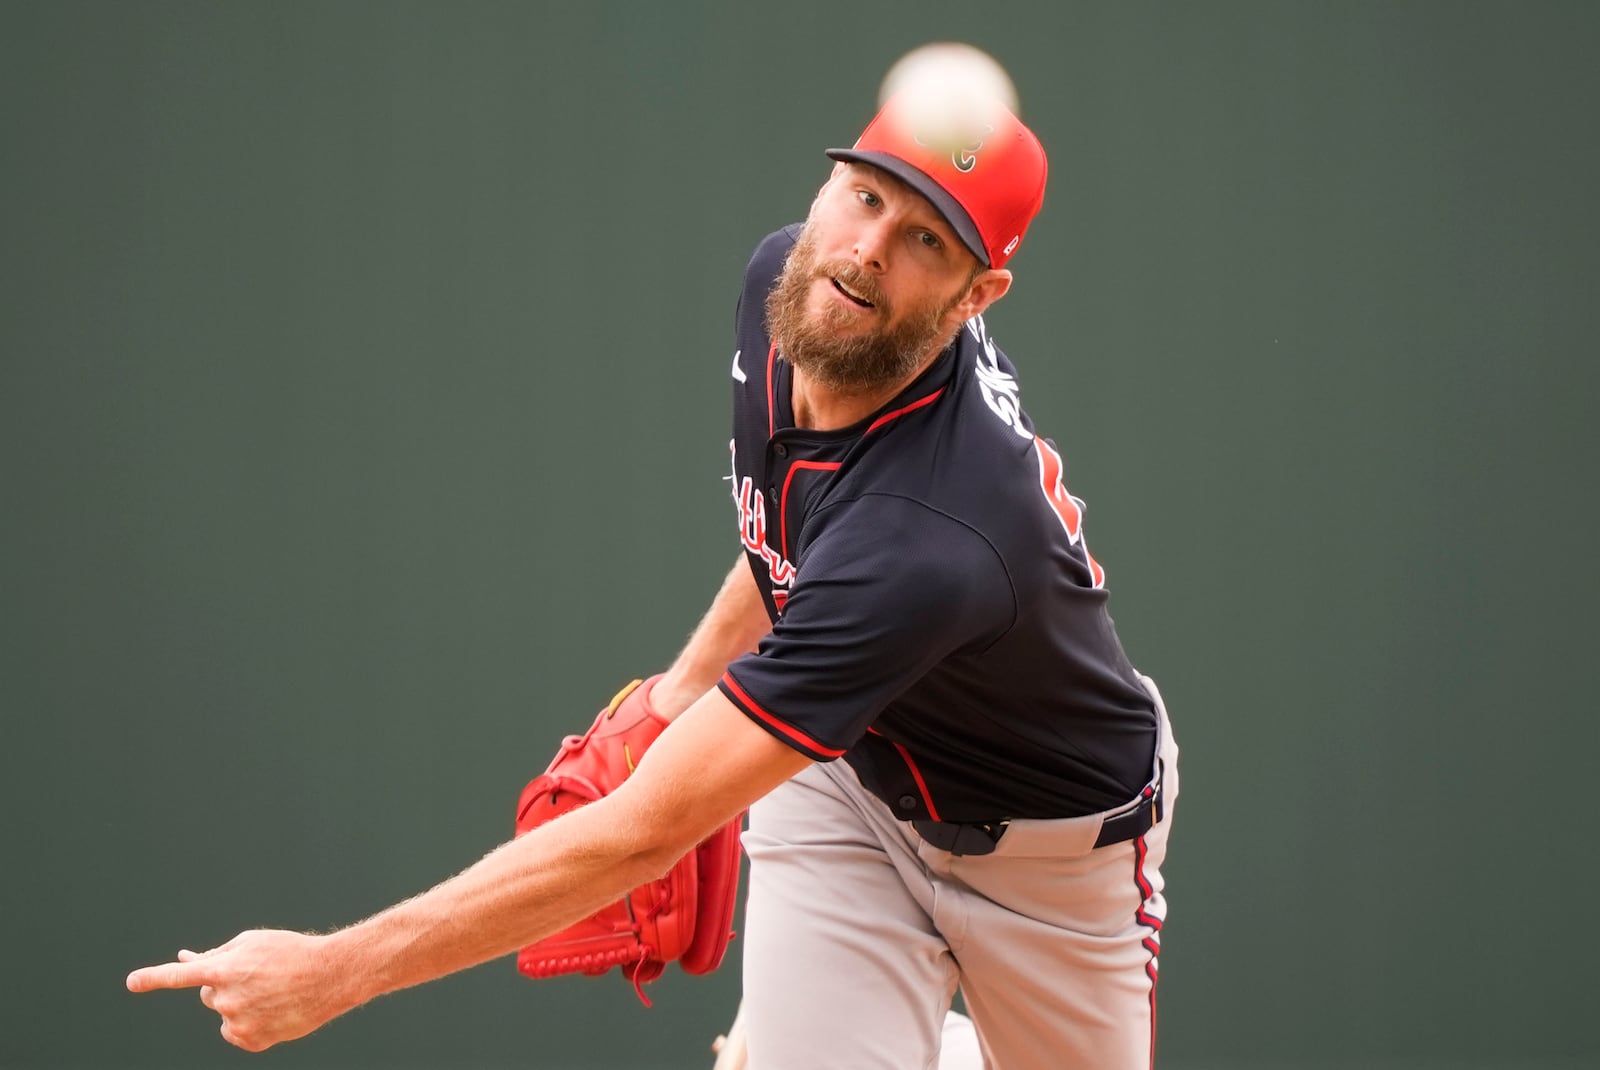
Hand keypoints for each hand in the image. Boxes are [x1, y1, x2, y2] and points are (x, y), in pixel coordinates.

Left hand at [126, 929, 353, 1051]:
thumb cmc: (291, 952)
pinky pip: (235, 1032)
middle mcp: (227, 997)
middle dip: (225, 985)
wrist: (329, 976)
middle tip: (258, 977)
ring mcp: (238, 1021)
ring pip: (224, 1013)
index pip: (180, 975)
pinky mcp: (251, 1040)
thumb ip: (216, 953)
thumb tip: (185, 958)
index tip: (132, 982)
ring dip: (239, 1004)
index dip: (153, 978)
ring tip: (272, 992)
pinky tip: (272, 1011)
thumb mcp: (253, 942)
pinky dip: (248, 1023)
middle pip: (208, 993)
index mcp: (225, 968)